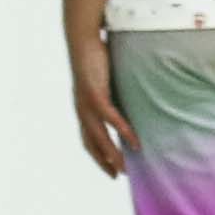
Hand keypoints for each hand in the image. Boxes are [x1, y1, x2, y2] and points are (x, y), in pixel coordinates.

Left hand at [68, 40, 127, 176]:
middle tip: (119, 175)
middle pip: (92, 144)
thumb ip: (114, 94)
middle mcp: (81, 110)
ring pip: (98, 136)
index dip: (99, 156)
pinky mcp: (93, 93)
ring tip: (125, 167)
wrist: (83, 39)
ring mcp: (85, 103)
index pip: (89, 140)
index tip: (112, 169)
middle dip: (105, 161)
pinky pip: (109, 118)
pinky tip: (132, 141)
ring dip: (112, 153)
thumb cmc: (96, 57)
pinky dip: (121, 130)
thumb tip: (131, 101)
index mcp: (83, 109)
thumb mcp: (107, 81)